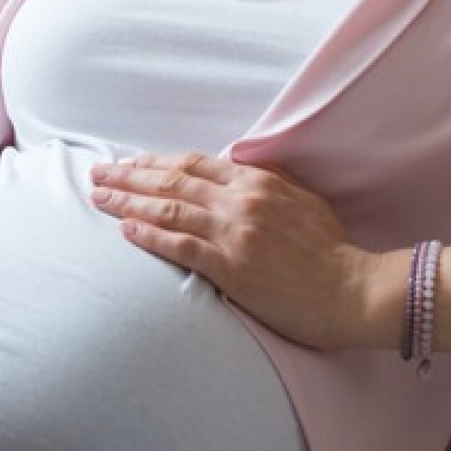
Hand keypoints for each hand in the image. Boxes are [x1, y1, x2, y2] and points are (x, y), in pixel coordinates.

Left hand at [88, 152, 388, 350]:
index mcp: (258, 181)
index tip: (130, 163)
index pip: (194, 163)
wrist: (353, 288)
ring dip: (128, 202)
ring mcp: (236, 232)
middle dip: (129, 175)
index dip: (156, 161)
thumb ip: (266, 186)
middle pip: (172, 180)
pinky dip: (149, 236)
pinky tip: (125, 231)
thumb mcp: (302, 201)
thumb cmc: (331, 251)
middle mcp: (242, 200)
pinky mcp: (232, 267)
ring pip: (169, 209)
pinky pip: (180, 246)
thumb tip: (234, 174)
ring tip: (99, 197)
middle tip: (97, 173)